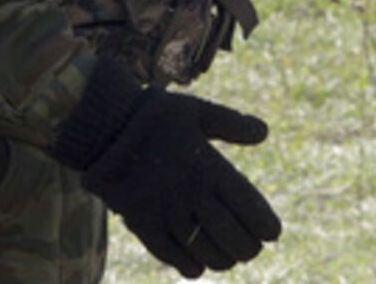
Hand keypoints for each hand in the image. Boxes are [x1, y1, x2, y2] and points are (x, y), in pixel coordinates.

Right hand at [52, 58, 280, 277]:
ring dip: (224, 259)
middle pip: (233, 238)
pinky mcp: (143, 225)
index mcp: (210, 168)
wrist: (104, 127)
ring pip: (207, 253)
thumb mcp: (196, 110)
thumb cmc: (154, 116)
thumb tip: (265, 132)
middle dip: (249, 248)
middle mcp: (192, 195)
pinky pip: (173, 257)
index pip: (251, 210)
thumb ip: (232, 123)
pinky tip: (199, 264)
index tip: (271, 233)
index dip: (266, 227)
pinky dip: (191, 266)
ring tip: (230, 256)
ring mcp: (167, 213)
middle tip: (252, 247)